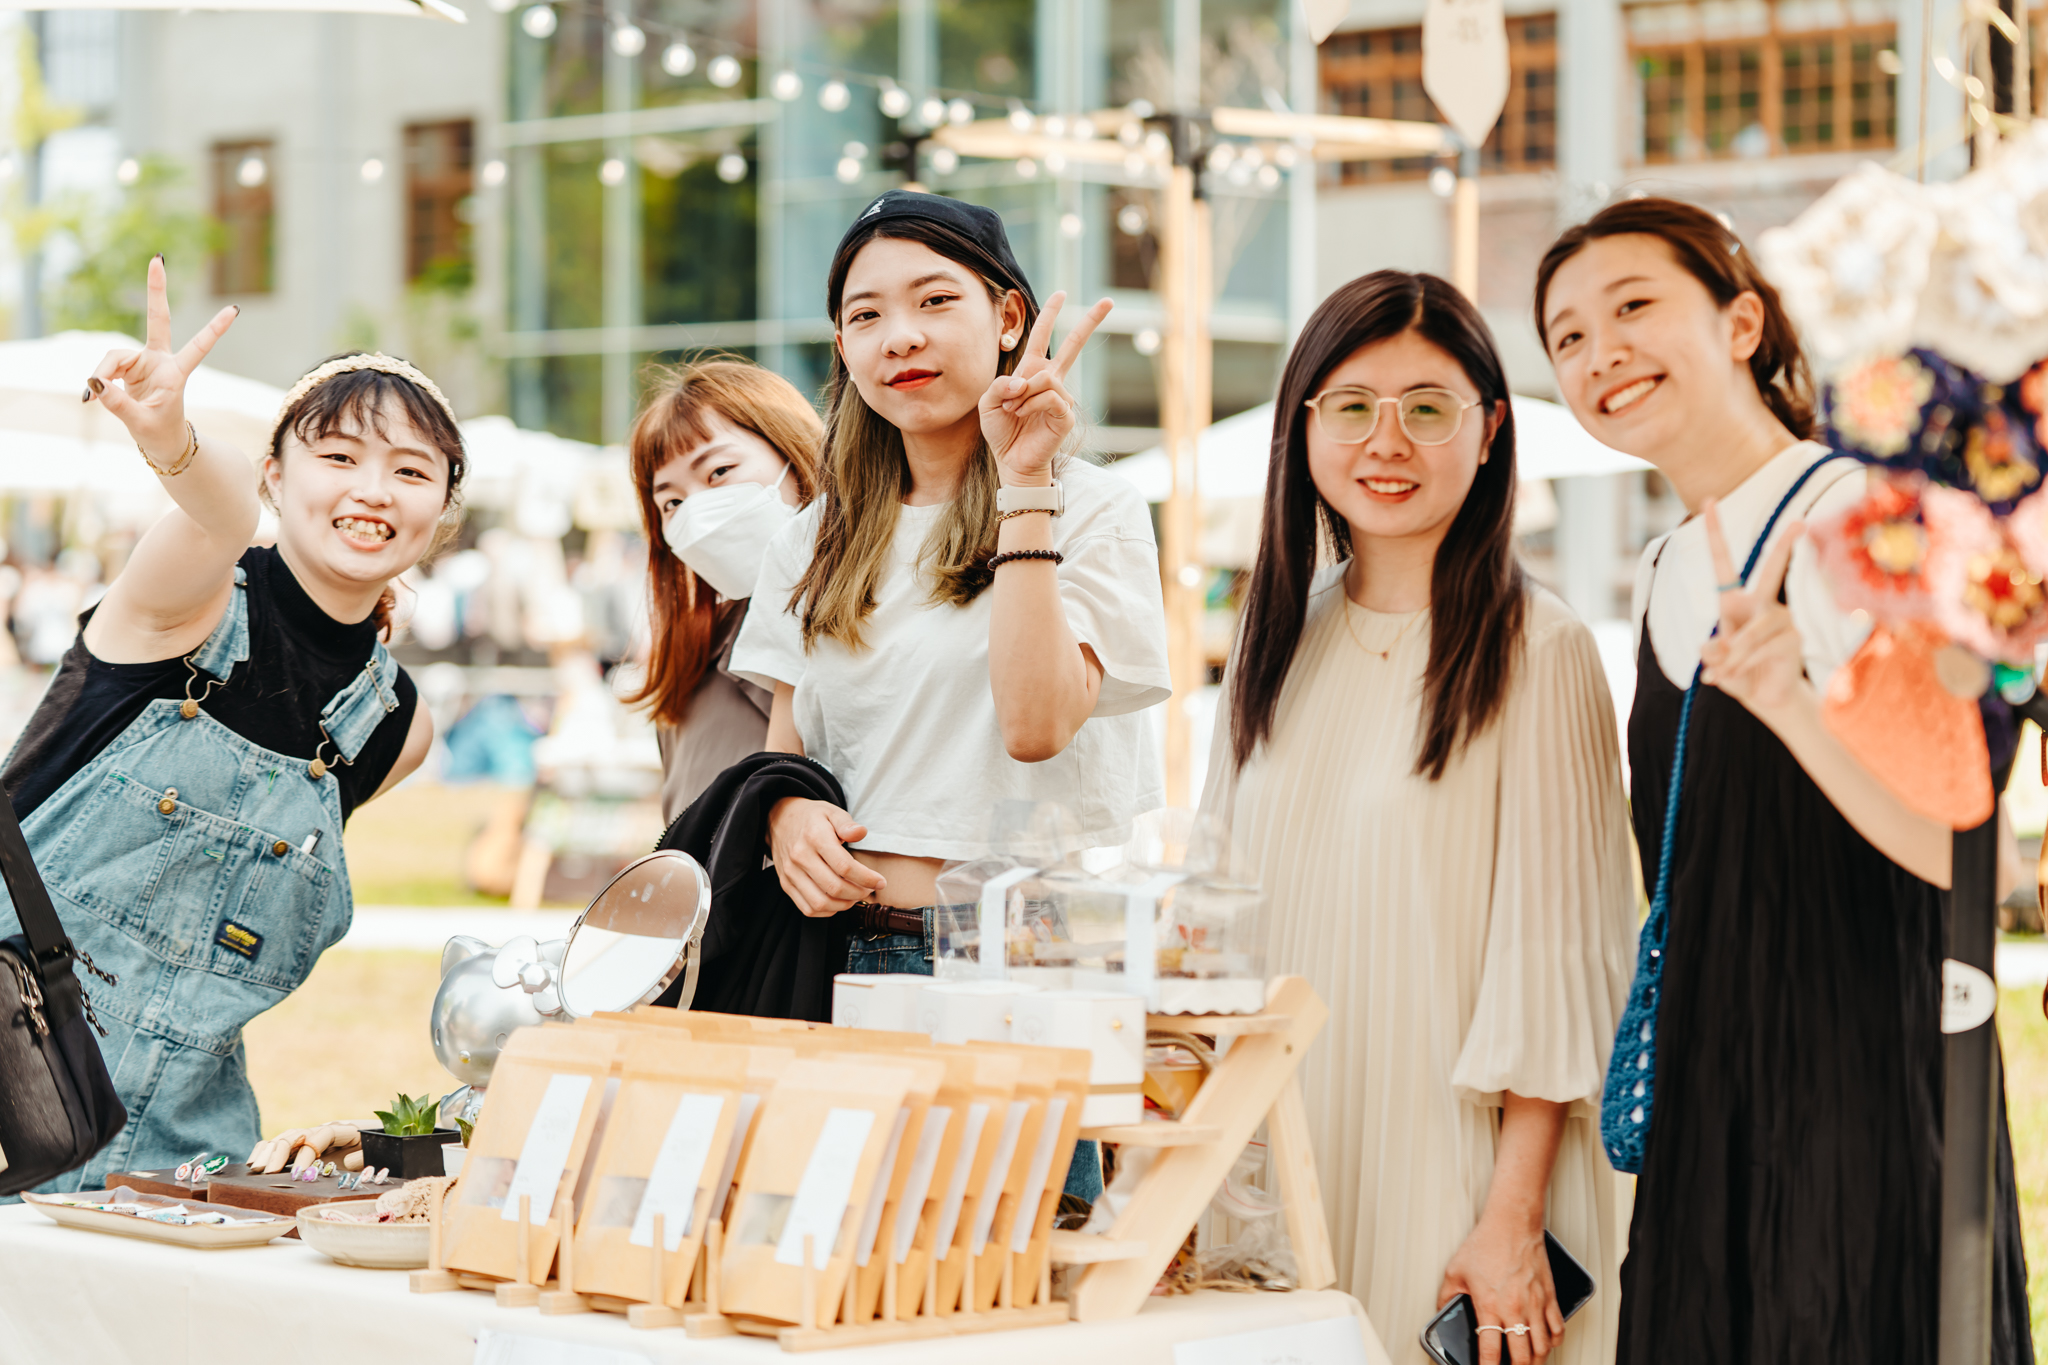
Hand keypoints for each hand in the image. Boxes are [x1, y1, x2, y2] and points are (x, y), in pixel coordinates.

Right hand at [86, 255, 237, 463]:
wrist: (160, 442)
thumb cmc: (158, 433)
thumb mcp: (140, 422)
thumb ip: (117, 402)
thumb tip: (94, 382)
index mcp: (176, 373)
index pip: (199, 347)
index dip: (215, 329)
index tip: (234, 309)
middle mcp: (161, 361)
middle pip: (158, 320)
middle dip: (156, 290)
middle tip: (158, 258)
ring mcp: (143, 362)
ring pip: (113, 358)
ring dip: (101, 376)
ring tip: (92, 400)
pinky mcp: (127, 368)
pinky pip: (104, 369)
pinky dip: (96, 382)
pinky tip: (88, 399)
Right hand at [767, 796, 885, 916]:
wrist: (779, 820)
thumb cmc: (811, 817)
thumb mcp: (831, 811)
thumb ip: (847, 824)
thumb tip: (861, 832)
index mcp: (815, 837)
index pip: (844, 866)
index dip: (867, 878)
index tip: (880, 881)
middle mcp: (800, 857)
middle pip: (834, 887)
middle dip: (859, 893)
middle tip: (869, 889)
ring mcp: (791, 873)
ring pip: (821, 903)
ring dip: (844, 905)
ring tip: (855, 896)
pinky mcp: (786, 884)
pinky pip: (807, 908)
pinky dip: (827, 911)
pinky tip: (839, 901)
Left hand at [979, 291, 1111, 482]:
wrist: (1012, 461)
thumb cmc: (1002, 432)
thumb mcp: (988, 402)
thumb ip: (999, 384)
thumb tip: (1024, 380)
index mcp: (1032, 372)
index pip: (1043, 337)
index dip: (1050, 314)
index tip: (1062, 293)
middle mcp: (1051, 380)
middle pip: (1073, 345)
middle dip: (1090, 321)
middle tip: (1109, 301)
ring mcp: (1062, 397)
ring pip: (1045, 377)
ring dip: (1022, 394)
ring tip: (1014, 410)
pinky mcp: (1066, 414)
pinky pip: (1049, 396)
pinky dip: (1030, 405)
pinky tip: (1023, 416)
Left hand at [1438, 1215, 1562, 1364]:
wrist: (1512, 1224)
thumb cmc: (1486, 1243)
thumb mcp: (1455, 1271)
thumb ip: (1447, 1296)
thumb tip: (1443, 1312)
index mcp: (1490, 1306)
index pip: (1490, 1352)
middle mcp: (1515, 1310)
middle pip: (1521, 1357)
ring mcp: (1535, 1305)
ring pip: (1542, 1348)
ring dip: (1535, 1361)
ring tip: (1527, 1364)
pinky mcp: (1549, 1297)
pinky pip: (1558, 1329)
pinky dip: (1554, 1343)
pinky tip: (1546, 1345)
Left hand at [1697, 499, 1808, 720]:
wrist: (1763, 696)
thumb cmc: (1738, 671)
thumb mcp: (1716, 661)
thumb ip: (1712, 653)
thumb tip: (1712, 646)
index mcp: (1735, 600)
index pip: (1724, 562)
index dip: (1715, 533)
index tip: (1707, 500)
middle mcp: (1762, 603)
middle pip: (1771, 571)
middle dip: (1785, 547)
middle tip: (1799, 522)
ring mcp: (1782, 619)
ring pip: (1750, 632)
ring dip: (1732, 657)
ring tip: (1721, 673)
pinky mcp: (1794, 639)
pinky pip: (1761, 649)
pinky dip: (1741, 665)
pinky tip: (1732, 677)